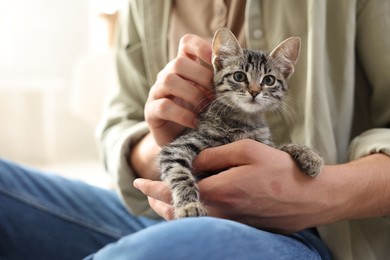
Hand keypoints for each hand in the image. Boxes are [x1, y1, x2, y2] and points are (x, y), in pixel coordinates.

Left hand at [134, 139, 338, 232]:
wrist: (310, 197)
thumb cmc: (281, 170)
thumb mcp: (247, 150)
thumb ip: (215, 155)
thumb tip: (194, 162)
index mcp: (219, 191)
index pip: (175, 192)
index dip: (154, 188)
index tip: (138, 182)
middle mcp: (221, 212)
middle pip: (178, 212)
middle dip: (158, 202)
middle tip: (146, 193)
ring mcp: (231, 223)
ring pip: (191, 219)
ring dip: (171, 211)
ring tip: (161, 202)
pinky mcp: (240, 226)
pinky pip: (206, 222)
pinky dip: (191, 214)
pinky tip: (192, 205)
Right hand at [145, 34, 213, 146]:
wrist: (180, 140)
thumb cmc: (198, 115)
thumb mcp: (209, 96)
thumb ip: (218, 83)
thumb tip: (238, 73)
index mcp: (183, 68)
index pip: (187, 44)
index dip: (201, 47)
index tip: (216, 60)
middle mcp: (167, 75)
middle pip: (179, 62)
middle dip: (202, 77)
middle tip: (216, 94)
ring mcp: (157, 92)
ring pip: (169, 81)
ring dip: (192, 94)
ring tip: (205, 109)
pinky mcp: (151, 111)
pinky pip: (164, 106)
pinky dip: (182, 114)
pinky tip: (195, 122)